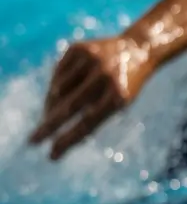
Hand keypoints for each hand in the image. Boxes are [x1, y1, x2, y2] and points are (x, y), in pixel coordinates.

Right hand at [30, 36, 149, 159]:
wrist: (136, 50)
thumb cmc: (124, 86)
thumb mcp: (117, 104)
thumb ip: (92, 115)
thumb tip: (56, 126)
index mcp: (118, 97)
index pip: (88, 124)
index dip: (68, 140)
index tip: (52, 154)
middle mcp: (105, 77)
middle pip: (69, 107)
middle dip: (49, 126)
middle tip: (33, 140)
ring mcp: (91, 61)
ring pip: (60, 89)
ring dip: (51, 107)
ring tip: (50, 118)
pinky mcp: (79, 48)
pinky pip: (58, 73)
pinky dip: (55, 87)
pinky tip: (57, 95)